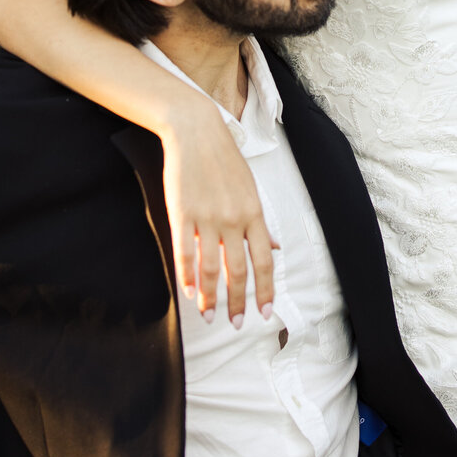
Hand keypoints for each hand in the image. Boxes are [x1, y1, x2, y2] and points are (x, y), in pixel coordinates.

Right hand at [161, 89, 278, 325]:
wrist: (196, 132)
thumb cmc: (225, 160)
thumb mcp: (251, 189)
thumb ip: (260, 222)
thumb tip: (274, 248)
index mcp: (254, 213)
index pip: (264, 261)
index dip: (265, 289)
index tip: (264, 312)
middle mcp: (233, 219)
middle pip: (238, 270)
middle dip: (238, 302)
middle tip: (235, 324)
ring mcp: (206, 217)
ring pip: (210, 268)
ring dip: (211, 297)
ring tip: (209, 315)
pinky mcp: (182, 214)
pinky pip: (185, 252)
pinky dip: (187, 276)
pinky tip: (189, 292)